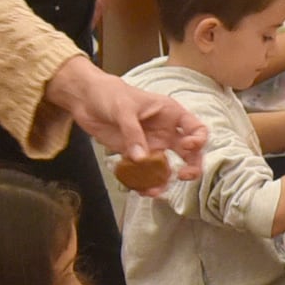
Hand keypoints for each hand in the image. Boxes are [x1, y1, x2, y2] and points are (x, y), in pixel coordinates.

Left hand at [49, 56, 210, 185]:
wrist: (86, 100)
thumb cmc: (109, 94)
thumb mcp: (123, 108)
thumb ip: (132, 132)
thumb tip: (141, 158)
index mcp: (171, 114)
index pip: (197, 128)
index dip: (198, 140)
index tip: (188, 147)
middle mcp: (166, 131)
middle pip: (189, 153)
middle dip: (192, 167)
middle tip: (183, 176)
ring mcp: (152, 145)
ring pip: (168, 167)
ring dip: (165, 181)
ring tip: (155, 190)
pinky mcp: (136, 155)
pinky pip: (146, 173)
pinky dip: (146, 183)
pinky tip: (141, 189)